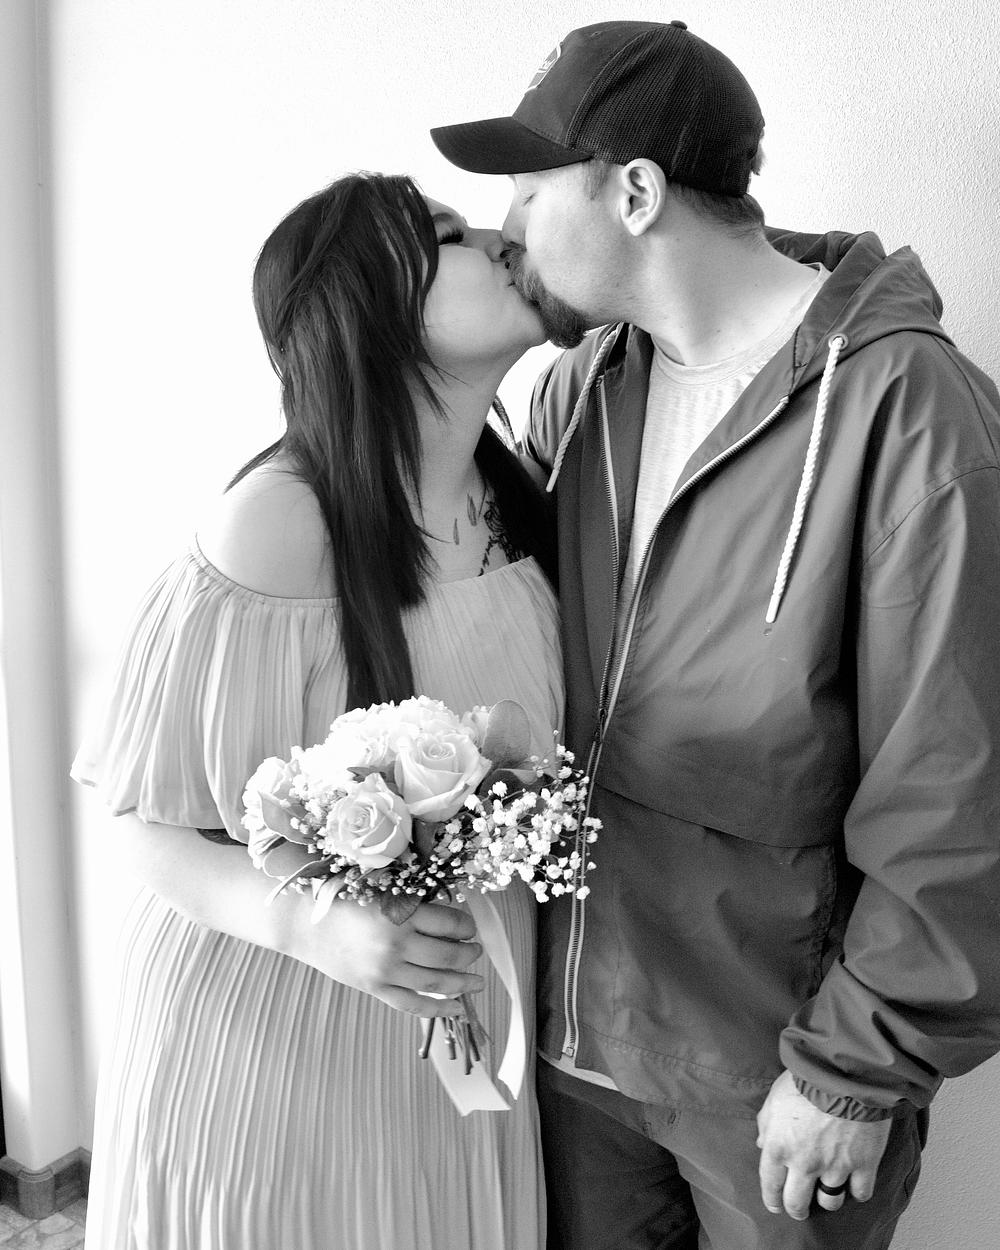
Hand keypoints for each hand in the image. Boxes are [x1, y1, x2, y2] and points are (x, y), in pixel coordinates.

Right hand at [293, 898, 483, 1016]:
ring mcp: (386, 970)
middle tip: (477, 951)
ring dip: (462, 982)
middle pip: (448, 954)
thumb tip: (453, 920)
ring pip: (436, 982)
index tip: (470, 927)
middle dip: (470, 954)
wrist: (306, 922)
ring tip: (477, 982)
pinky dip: (439, 1009)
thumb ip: (416, 905)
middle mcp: (396, 943)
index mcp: (401, 912)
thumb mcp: (385, 891)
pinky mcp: (375, 988)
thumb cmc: (346, 900)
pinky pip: (413, 1005)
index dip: (467, 926)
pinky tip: (458, 1008)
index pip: (450, 922)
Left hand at [756, 1069, 891, 1219]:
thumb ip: (766, 1123)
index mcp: (779, 1147)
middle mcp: (805, 1164)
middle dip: (797, 1209)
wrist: (844, 1072)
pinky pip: (860, 1193)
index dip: (772, 1200)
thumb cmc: (805, 1080)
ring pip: (830, 1202)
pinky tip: (854, 1183)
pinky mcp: (864, 1165)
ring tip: (827, 1191)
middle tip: (800, 1208)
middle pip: (797, 1204)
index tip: (775, 1205)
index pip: (770, 1187)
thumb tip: (762, 1143)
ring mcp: (835, 1167)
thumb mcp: (775, 1097)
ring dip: (826, 1199)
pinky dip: (857, 1191)